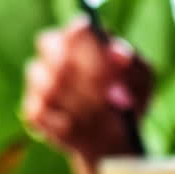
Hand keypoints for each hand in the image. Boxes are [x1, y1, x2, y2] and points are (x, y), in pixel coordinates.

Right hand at [24, 19, 153, 159]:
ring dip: (79, 103)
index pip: (77, 31)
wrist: (116, 141)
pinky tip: (82, 128)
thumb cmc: (128, 102)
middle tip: (106, 95)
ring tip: (102, 116)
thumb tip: (120, 54)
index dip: (89, 47)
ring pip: (49, 83)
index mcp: (82, 39)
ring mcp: (39, 81)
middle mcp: (54, 53)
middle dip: (82, 74)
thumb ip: (134, 65)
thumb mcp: (141, 83)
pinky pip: (43, 111)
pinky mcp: (33, 109)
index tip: (107, 67)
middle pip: (51, 48)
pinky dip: (66, 122)